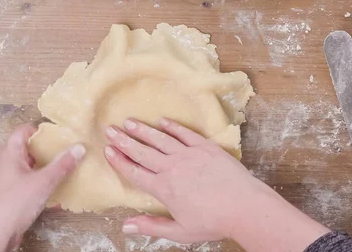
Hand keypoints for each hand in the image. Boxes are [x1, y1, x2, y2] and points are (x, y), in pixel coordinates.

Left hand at [0, 124, 85, 251]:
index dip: (41, 130)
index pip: (24, 130)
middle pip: (27, 149)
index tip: (59, 135)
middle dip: (46, 151)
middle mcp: (3, 163)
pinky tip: (53, 193)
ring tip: (63, 171)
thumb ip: (62, 164)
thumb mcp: (43, 182)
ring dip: (44, 169)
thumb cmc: (13, 204)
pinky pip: (26, 183)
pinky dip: (39, 184)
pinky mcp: (7, 195)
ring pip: (27, 167)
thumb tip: (79, 148)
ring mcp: (4, 180)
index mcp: (8, 153)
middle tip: (65, 152)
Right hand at [104, 118, 329, 249]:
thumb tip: (125, 226)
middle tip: (110, 129)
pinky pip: (185, 133)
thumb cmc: (214, 222)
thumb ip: (151, 226)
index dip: (119, 161)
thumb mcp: (180, 231)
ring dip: (143, 130)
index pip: (135, 172)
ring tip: (129, 121)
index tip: (107, 150)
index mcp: (164, 188)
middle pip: (142, 152)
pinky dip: (172, 127)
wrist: (244, 206)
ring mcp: (189, 155)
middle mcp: (172, 167)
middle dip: (124, 140)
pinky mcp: (206, 147)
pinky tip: (162, 121)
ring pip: (160, 139)